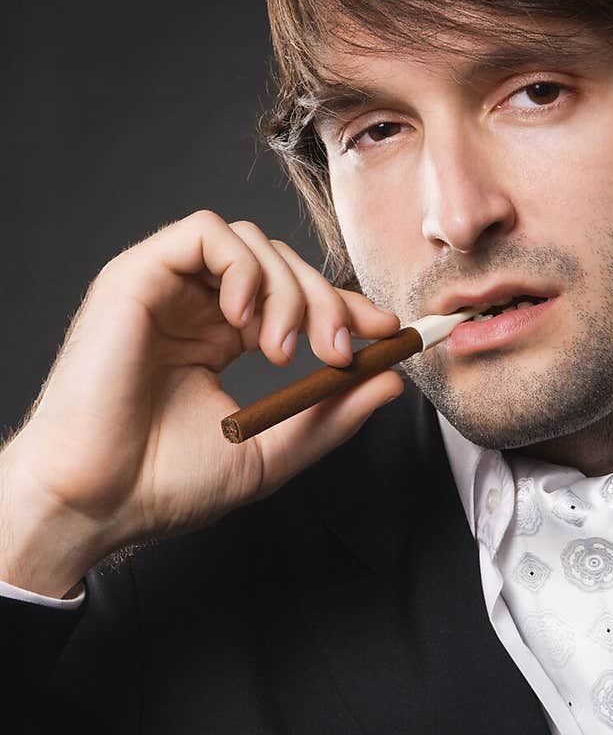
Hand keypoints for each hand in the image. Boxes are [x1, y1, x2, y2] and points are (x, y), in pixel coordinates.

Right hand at [0, 211, 403, 588]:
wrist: (98, 500)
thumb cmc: (164, 484)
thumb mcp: (271, 451)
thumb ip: (331, 415)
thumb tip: (392, 379)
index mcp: (218, 341)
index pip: (293, 300)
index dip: (343, 306)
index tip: (385, 333)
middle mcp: (195, 308)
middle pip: (281, 264)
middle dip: (326, 300)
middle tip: (337, 352)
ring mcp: (166, 289)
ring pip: (251, 242)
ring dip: (286, 289)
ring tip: (281, 350)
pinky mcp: (137, 275)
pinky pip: (205, 234)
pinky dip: (241, 267)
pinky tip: (243, 321)